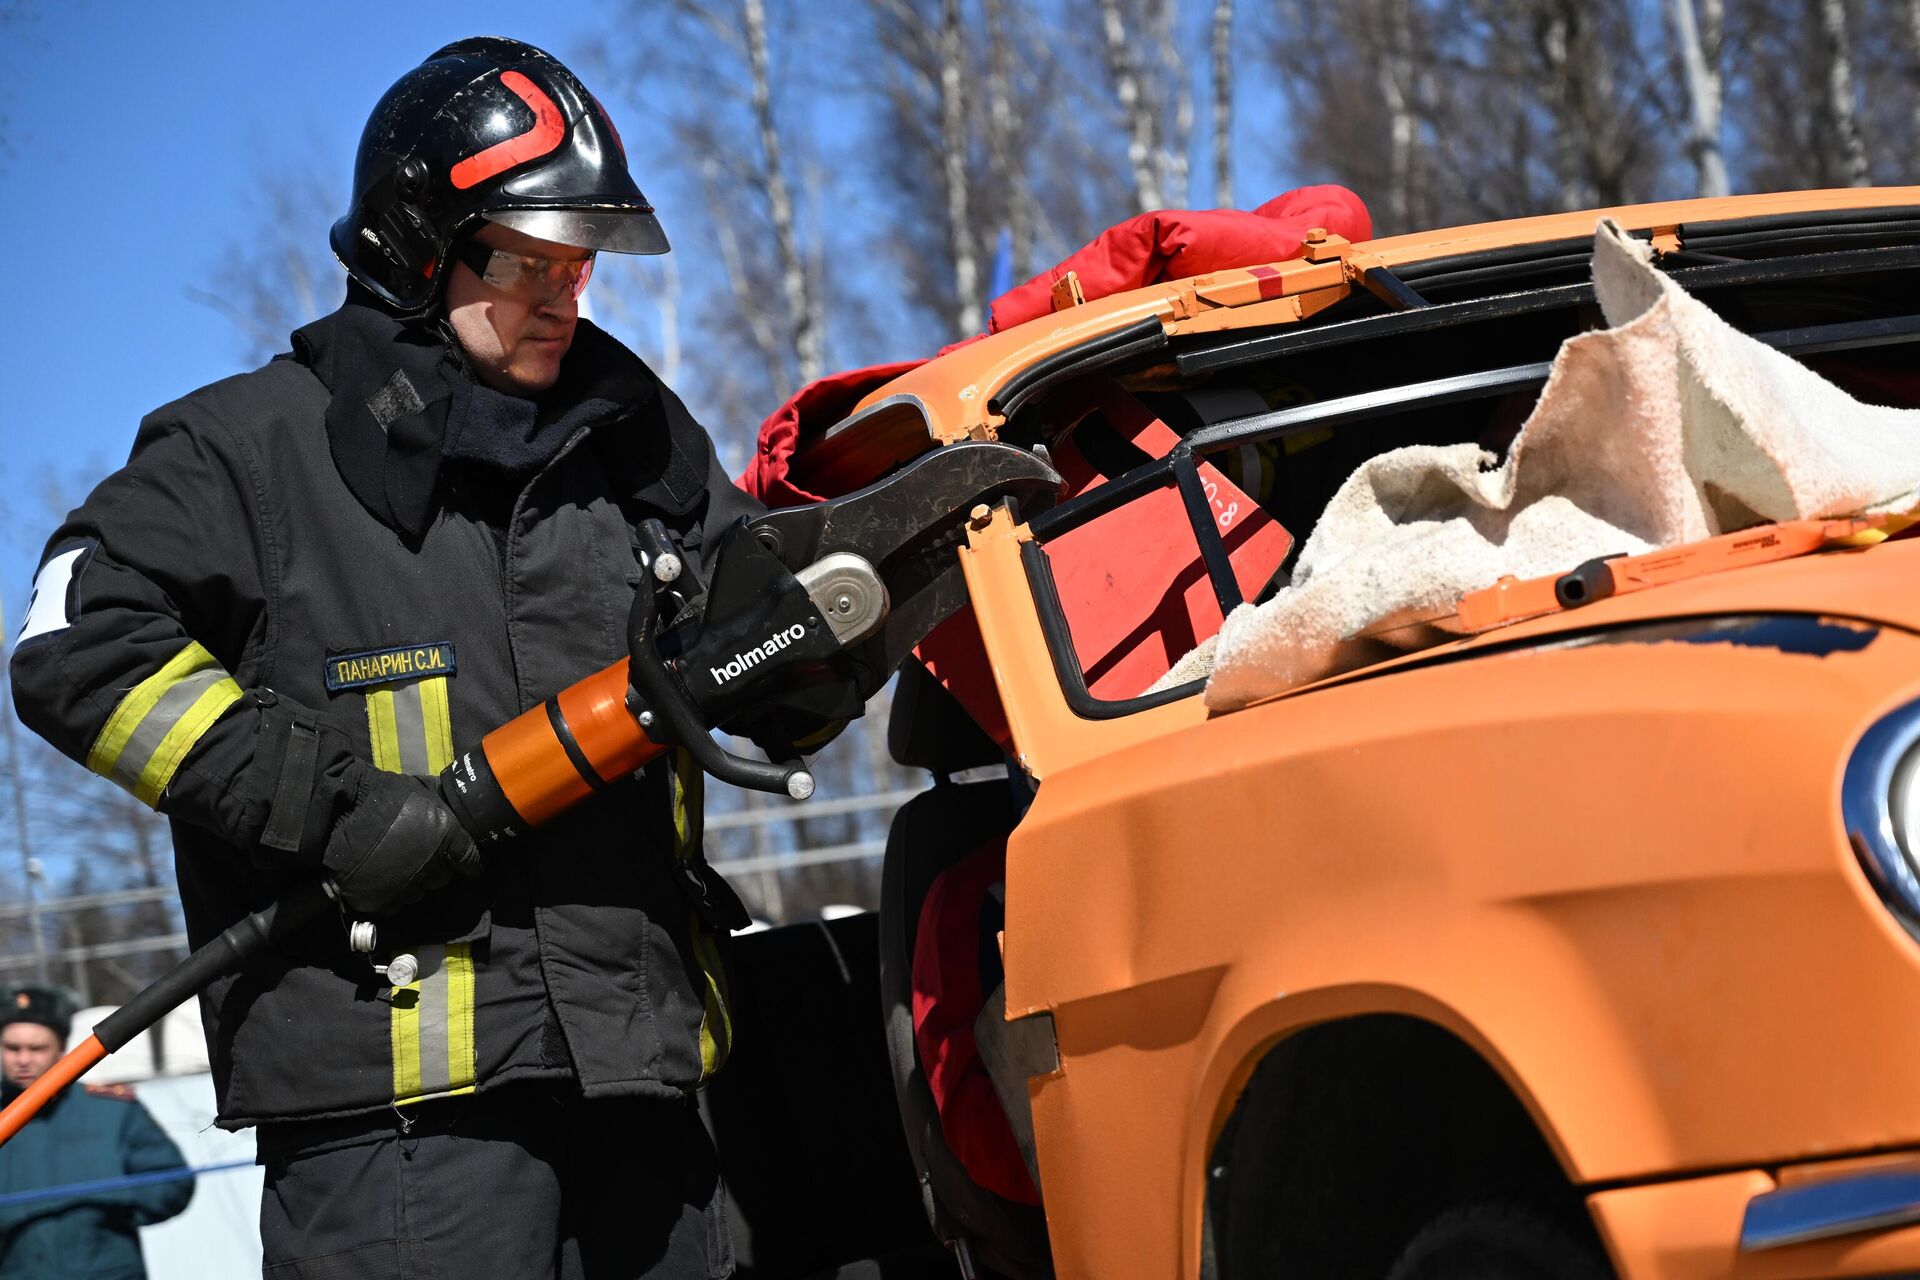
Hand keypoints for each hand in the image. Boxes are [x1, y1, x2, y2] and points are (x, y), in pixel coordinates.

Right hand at [321, 767, 481, 913]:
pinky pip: (395, 905)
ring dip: (412, 883)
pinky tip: (380, 879)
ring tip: (395, 867)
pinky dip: (390, 896)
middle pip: (443, 879)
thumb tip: (458, 815)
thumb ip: (443, 811)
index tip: (470, 866)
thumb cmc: (383, 796)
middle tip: (418, 857)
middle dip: (435, 869)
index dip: (472, 864)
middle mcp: (432, 867)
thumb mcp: (423, 793)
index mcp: (447, 837)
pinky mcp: (381, 902)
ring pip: (419, 894)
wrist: (339, 810)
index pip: (471, 861)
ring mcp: (406, 887)